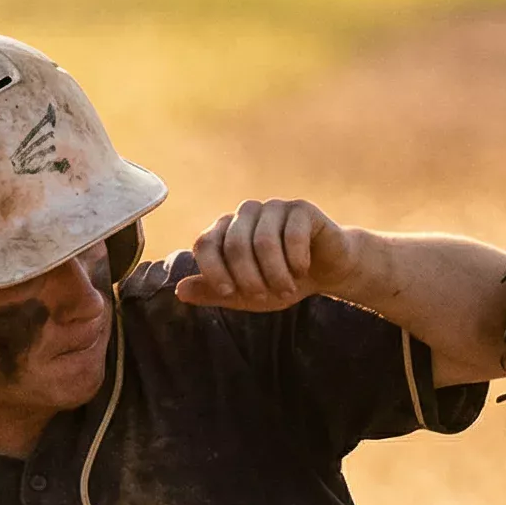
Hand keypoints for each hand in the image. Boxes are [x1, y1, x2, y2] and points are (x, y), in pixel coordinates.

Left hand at [176, 199, 366, 311]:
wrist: (326, 271)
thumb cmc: (281, 280)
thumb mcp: (244, 294)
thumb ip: (213, 292)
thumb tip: (179, 291)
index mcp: (225, 230)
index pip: (205, 243)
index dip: (212, 270)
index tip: (228, 293)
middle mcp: (245, 213)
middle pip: (234, 245)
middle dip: (249, 279)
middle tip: (265, 297)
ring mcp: (273, 207)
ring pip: (263, 241)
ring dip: (275, 274)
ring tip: (286, 289)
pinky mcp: (301, 209)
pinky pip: (292, 234)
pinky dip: (296, 260)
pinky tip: (303, 270)